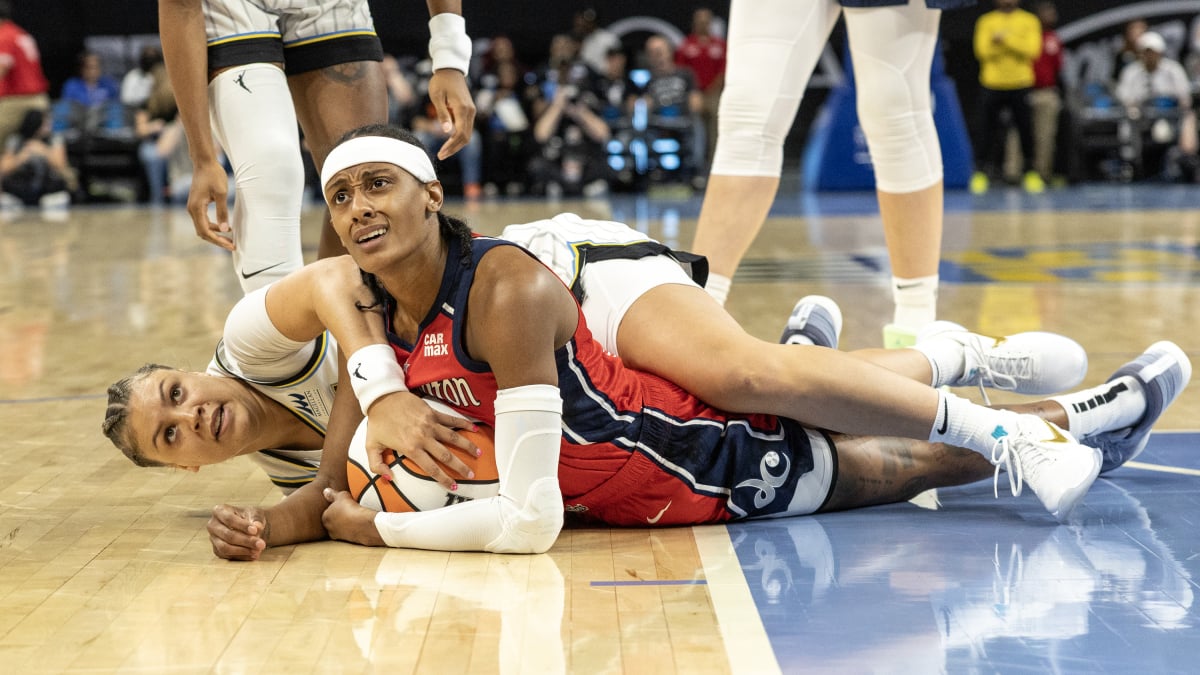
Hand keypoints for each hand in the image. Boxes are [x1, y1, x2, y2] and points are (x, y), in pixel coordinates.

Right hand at [187, 158, 233, 251]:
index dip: (218, 241)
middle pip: (203, 232)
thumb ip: (222, 212)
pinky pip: (203, 221)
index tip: (231, 245)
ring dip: (215, 234)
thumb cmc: (214, 175)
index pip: (205, 231)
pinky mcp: (197, 205)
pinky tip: (224, 227)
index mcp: (196, 208)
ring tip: (230, 238)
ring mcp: (193, 207)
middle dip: (217, 240)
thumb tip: (225, 230)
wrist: (204, 163)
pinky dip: (213, 226)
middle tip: (232, 245)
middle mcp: (192, 210)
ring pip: (203, 227)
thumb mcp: (222, 194)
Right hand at [208, 504, 268, 559]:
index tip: (255, 530)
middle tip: (261, 544)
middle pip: (227, 535)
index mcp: (219, 510)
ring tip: (258, 551)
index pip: (229, 519)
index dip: (242, 526)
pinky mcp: (217, 550)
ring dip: (243, 551)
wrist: (251, 527)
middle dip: (245, 541)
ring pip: (225, 548)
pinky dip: (241, 556)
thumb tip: (258, 527)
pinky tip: (253, 555)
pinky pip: (227, 556)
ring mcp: (213, 539)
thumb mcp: (256, 514)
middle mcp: (212, 525)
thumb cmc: (251, 517)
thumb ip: (257, 519)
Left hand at [322, 488, 384, 545]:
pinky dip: (351, 529)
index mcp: (325, 517)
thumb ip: (332, 494)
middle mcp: (328, 528)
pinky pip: (348, 533)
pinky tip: (357, 524)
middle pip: (333, 520)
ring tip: (354, 517)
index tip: (343, 505)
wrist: (361, 523)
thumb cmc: (350, 509)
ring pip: (340, 527)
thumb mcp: (341, 496)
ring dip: (345, 523)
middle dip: (339, 517)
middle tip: (348, 511)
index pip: (328, 511)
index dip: (336, 507)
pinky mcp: (347, 540)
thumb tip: (325, 491)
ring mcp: (338, 535)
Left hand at [365, 393, 479, 489]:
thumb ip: (377, 465)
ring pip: (454, 438)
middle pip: (446, 455)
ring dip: (467, 446)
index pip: (431, 468)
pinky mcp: (433, 412)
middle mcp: (423, 437)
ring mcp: (430, 424)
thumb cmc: (377, 422)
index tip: (453, 486)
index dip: (443, 478)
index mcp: (411, 448)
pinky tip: (475, 429)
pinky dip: (464, 424)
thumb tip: (388, 479)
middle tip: (471, 475)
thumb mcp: (371, 446)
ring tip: (479, 454)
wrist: (382, 396)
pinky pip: (451, 419)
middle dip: (460, 467)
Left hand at [426, 69, 476, 158]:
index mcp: (462, 109)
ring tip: (444, 151)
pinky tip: (448, 141)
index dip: (451, 146)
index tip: (441, 153)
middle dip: (454, 148)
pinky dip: (458, 137)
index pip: (460, 134)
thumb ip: (442, 114)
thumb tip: (445, 132)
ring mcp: (471, 111)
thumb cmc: (441, 82)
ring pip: (467, 134)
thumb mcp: (437, 96)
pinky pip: (466, 128)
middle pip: (465, 137)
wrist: (451, 69)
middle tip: (441, 156)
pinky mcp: (469, 111)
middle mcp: (470, 112)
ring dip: (456, 144)